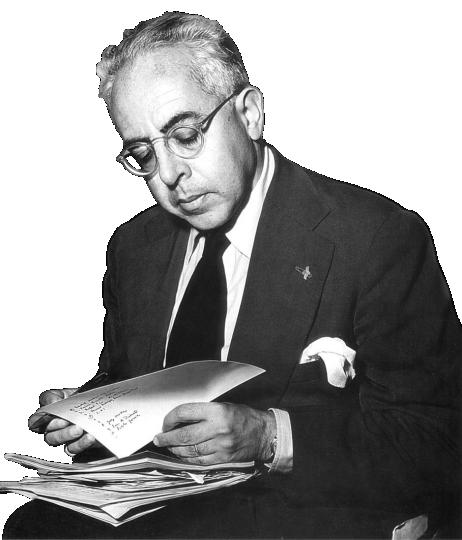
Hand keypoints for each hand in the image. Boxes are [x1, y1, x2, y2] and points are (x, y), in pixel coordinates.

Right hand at [28, 388, 97, 455]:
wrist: (109, 408)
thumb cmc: (90, 399)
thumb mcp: (77, 391)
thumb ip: (62, 395)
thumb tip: (53, 401)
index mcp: (52, 411)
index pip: (36, 417)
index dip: (39, 415)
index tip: (51, 408)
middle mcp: (54, 426)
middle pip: (45, 430)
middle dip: (54, 425)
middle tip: (66, 421)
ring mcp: (64, 437)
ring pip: (54, 440)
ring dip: (66, 434)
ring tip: (80, 429)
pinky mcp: (76, 446)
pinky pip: (72, 449)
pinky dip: (80, 443)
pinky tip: (89, 436)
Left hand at [153, 402, 275, 464]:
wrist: (264, 434)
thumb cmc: (243, 417)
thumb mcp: (224, 406)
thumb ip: (204, 412)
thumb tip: (181, 419)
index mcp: (217, 411)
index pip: (186, 413)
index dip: (171, 418)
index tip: (165, 422)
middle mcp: (218, 428)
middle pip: (184, 435)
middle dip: (167, 438)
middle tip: (159, 438)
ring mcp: (220, 445)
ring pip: (190, 450)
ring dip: (175, 449)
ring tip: (168, 447)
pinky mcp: (223, 458)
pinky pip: (200, 461)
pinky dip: (188, 459)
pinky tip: (182, 456)